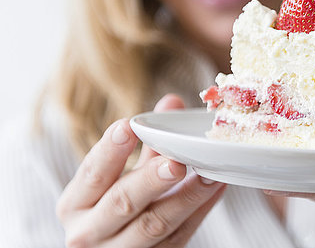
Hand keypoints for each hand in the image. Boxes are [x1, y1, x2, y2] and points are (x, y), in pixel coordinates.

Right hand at [56, 94, 225, 247]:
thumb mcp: (118, 175)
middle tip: (175, 162)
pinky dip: (199, 211)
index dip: (110, 151)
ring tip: (209, 174)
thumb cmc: (113, 205)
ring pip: (154, 225)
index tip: (127, 126)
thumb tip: (171, 103)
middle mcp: (89, 231)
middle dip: (150, 181)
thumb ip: (146, 143)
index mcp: (75, 203)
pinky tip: (216, 189)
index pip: (91, 174)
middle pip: (122, 203)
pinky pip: (178, 236)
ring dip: (186, 197)